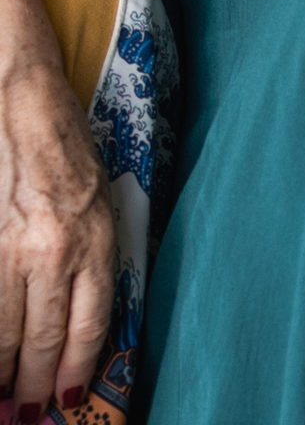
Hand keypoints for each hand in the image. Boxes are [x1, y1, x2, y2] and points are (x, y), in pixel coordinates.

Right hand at [0, 38, 114, 415]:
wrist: (21, 105)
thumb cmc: (68, 150)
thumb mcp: (99, 202)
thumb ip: (92, 257)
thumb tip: (80, 318)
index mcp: (95, 238)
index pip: (90, 323)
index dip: (78, 367)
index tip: (69, 398)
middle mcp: (54, 249)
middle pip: (45, 337)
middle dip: (35, 385)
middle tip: (26, 416)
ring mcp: (11, 249)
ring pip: (5, 331)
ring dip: (2, 373)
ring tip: (2, 402)